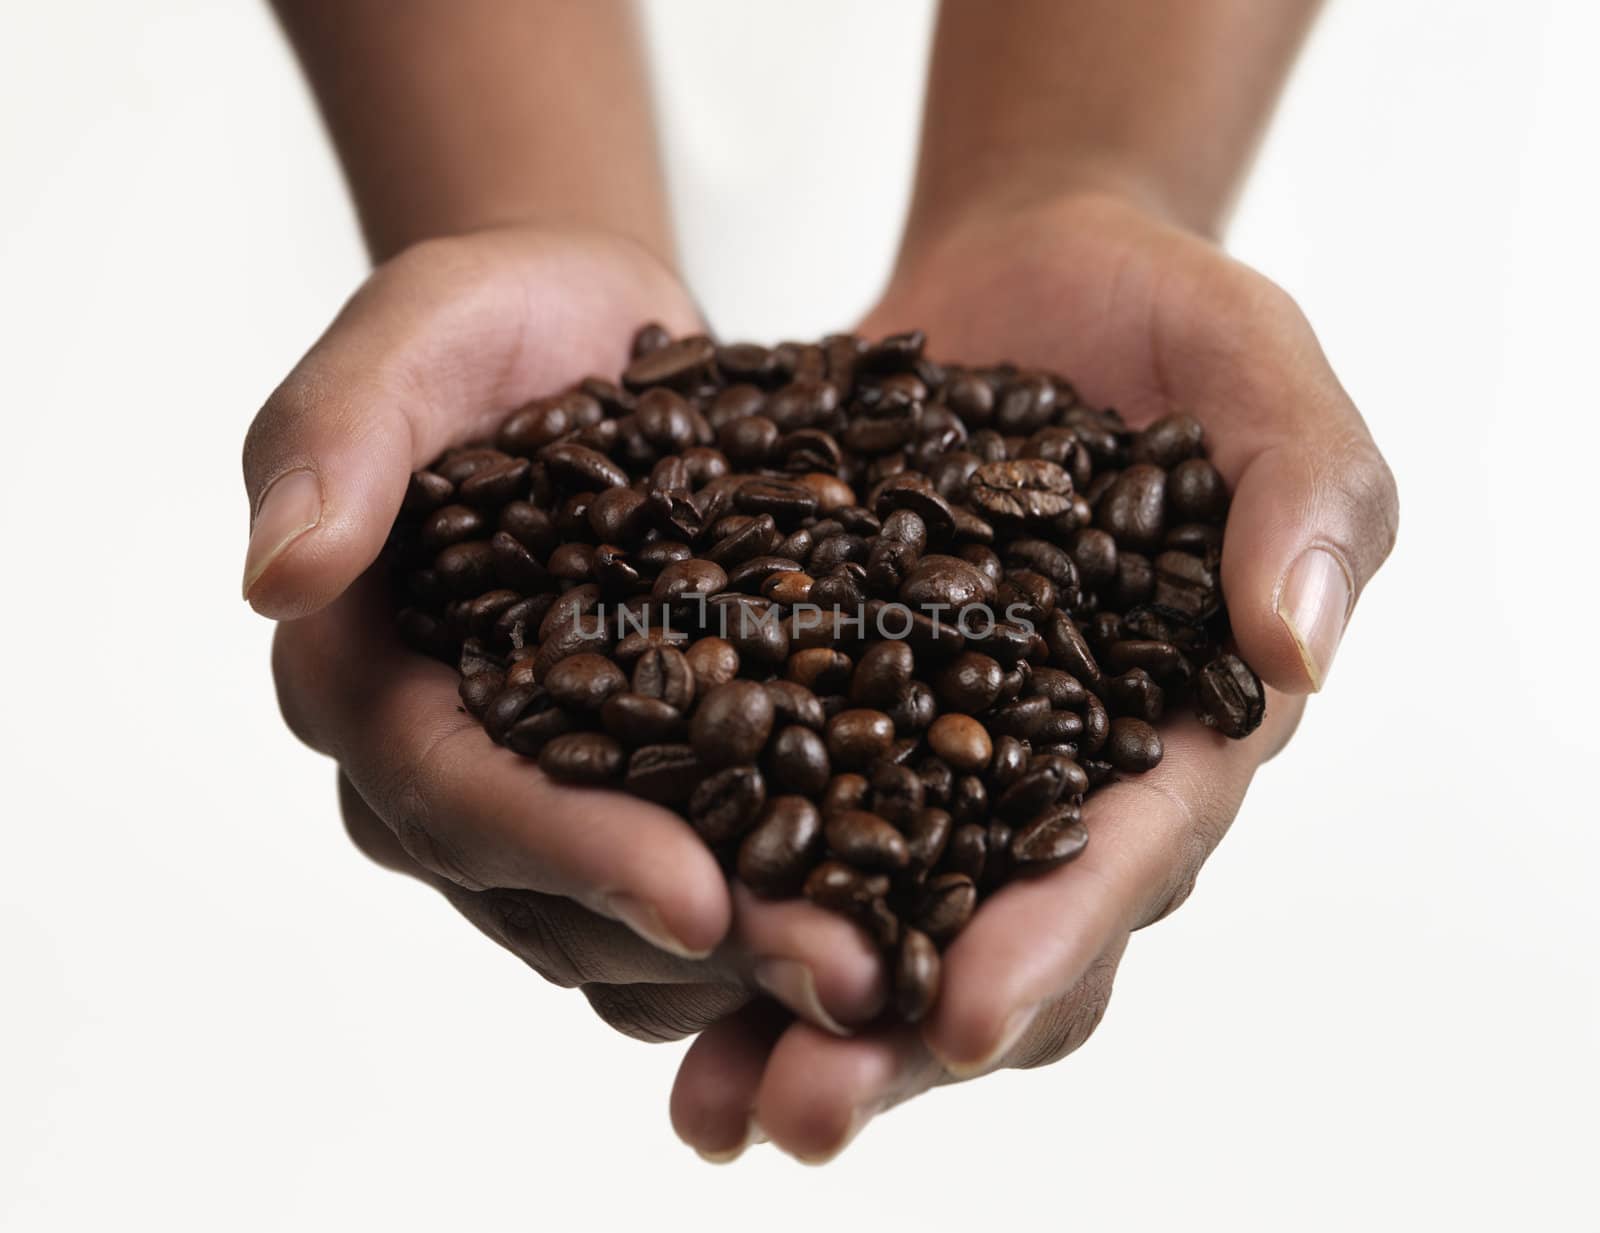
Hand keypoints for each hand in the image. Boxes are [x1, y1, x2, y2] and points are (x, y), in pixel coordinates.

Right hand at [245, 225, 886, 1045]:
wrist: (585, 330)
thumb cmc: (494, 321)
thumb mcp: (414, 335)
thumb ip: (336, 436)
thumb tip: (277, 575)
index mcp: (368, 686)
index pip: (458, 801)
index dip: (571, 858)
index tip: (698, 899)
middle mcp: (446, 767)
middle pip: (554, 900)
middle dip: (693, 942)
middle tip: (839, 974)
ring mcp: (545, 789)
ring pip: (626, 930)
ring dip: (753, 956)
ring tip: (881, 965)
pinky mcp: (640, 781)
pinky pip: (699, 880)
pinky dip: (782, 905)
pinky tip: (890, 910)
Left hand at [667, 191, 1398, 1160]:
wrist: (1033, 276)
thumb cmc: (1166, 322)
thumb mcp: (1260, 378)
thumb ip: (1305, 495)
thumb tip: (1296, 649)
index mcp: (1173, 731)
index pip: (1124, 861)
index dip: (1055, 941)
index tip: (968, 1015)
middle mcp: (1054, 776)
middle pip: (985, 938)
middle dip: (901, 1039)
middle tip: (799, 1113)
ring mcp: (936, 751)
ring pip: (870, 919)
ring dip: (788, 1019)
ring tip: (702, 1106)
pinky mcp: (832, 705)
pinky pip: (775, 816)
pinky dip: (716, 891)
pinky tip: (636, 952)